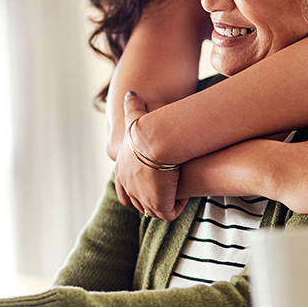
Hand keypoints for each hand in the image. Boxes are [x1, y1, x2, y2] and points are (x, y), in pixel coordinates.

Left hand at [114, 92, 186, 220]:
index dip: (137, 189)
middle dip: (152, 198)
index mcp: (121, 172)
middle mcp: (128, 188)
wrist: (156, 139)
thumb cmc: (148, 126)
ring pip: (154, 210)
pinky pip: (169, 212)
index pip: (124, 191)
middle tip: (167, 190)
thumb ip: (132, 106)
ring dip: (166, 202)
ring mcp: (142, 199)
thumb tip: (131, 93)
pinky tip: (186, 194)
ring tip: (178, 192)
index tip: (152, 182)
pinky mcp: (158, 205)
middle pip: (138, 203)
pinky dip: (178, 206)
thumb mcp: (136, 116)